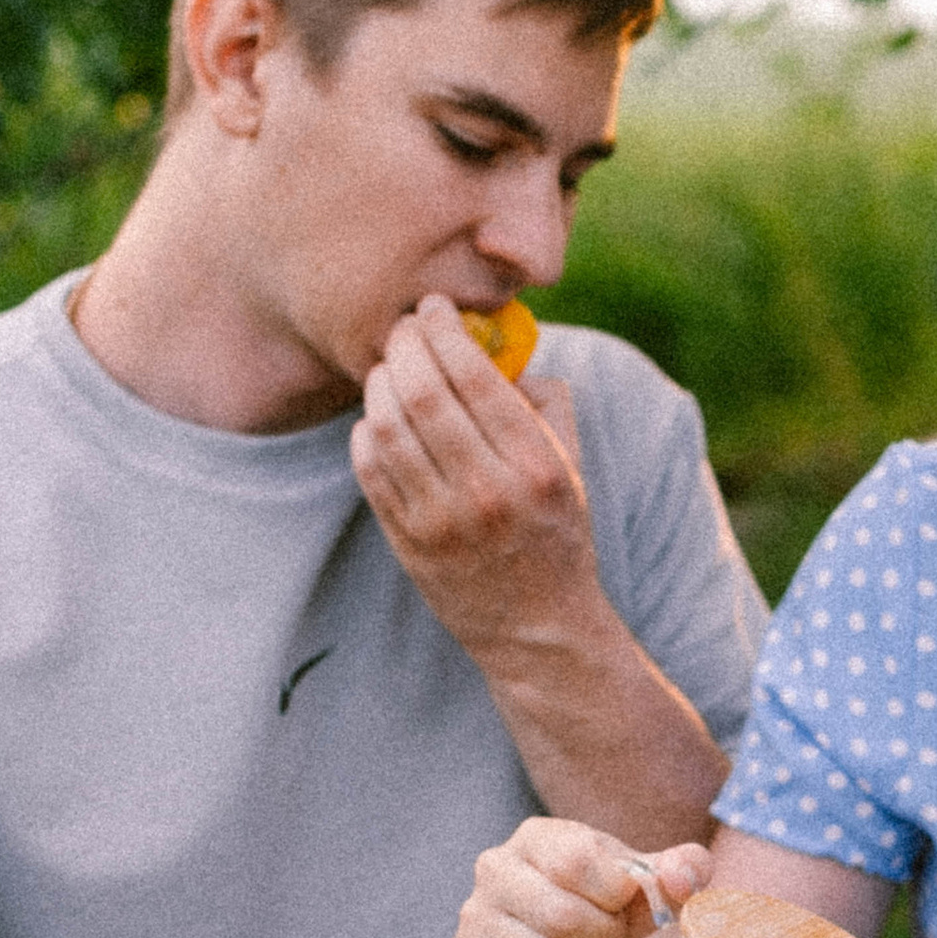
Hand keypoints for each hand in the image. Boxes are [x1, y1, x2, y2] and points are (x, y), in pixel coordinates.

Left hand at [351, 298, 601, 663]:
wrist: (539, 630)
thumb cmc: (557, 536)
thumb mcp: (570, 469)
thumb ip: (545, 403)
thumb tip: (499, 349)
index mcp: (534, 465)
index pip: (474, 375)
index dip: (443, 329)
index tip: (433, 307)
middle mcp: (487, 492)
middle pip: (421, 391)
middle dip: (404, 345)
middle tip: (402, 328)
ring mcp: (442, 521)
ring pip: (385, 425)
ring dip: (379, 383)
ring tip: (388, 369)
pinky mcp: (408, 543)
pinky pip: (369, 467)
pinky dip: (366, 430)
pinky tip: (378, 419)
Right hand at [452, 819, 710, 937]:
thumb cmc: (622, 908)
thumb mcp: (658, 883)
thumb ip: (682, 868)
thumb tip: (680, 876)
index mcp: (539, 836)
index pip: (575, 862)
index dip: (614, 895)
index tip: (624, 904)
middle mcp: (495, 867)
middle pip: (560, 914)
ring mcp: (475, 915)